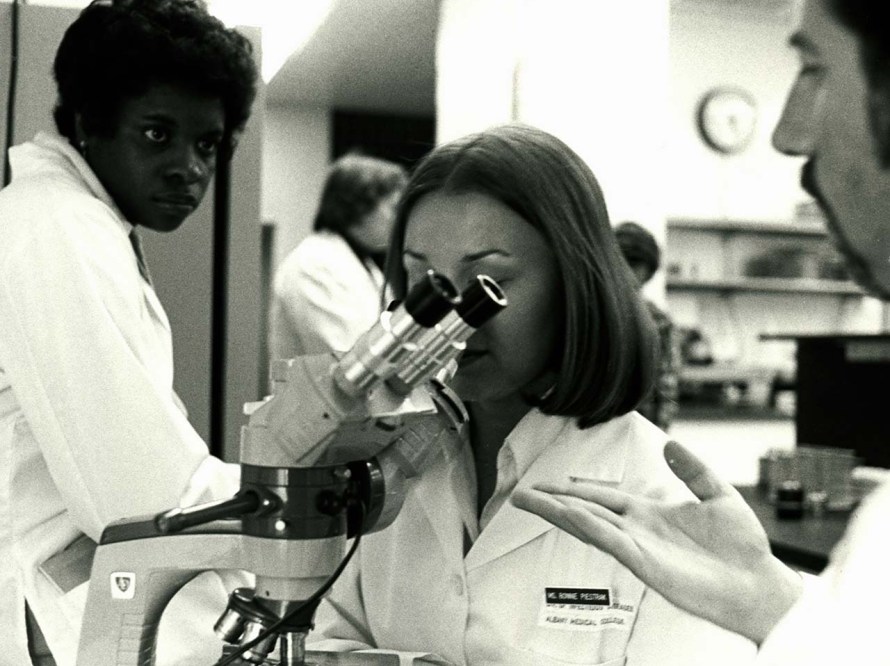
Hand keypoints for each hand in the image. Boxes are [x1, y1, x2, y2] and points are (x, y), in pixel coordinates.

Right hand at [510, 440, 802, 642]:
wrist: (761, 584)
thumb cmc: (744, 548)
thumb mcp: (720, 495)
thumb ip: (693, 469)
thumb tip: (671, 443)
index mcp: (650, 514)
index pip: (603, 498)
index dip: (574, 489)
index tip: (548, 483)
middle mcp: (638, 531)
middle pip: (585, 511)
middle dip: (552, 502)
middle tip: (520, 493)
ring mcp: (639, 549)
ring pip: (589, 525)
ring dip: (558, 513)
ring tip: (529, 501)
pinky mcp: (647, 565)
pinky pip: (612, 542)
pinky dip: (588, 527)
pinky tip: (568, 515)